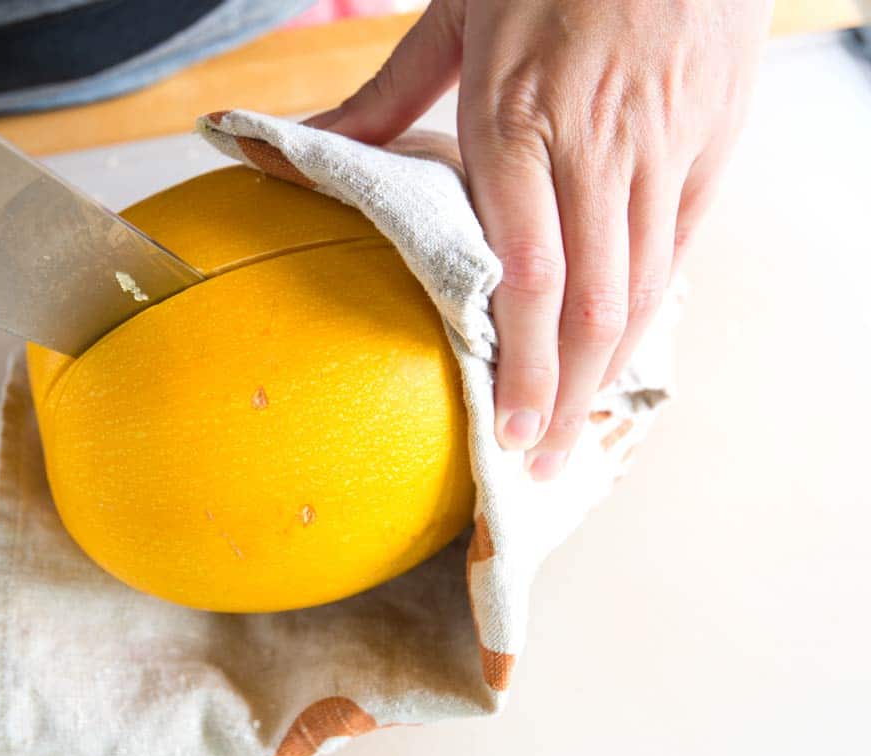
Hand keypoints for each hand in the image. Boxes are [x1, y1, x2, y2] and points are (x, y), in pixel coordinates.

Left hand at [309, 0, 770, 478]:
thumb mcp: (455, 14)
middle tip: (542, 459)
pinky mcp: (709, 142)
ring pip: (643, 287)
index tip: (506, 428)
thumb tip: (297, 149)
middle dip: (567, 396)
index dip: (522, 367)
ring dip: (609, 369)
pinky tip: (623, 348)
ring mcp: (663, 148)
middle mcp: (598, 148)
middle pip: (592, 304)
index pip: (529, 277)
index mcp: (521, 120)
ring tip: (578, 427)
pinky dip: (651, 307)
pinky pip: (680, 245)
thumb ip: (383, 99)